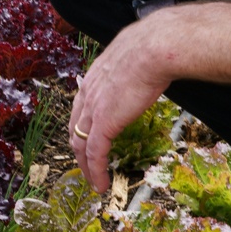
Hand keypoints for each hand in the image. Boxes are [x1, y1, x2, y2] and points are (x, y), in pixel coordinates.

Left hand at [68, 18, 172, 193]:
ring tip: (93, 182)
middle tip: (87, 165)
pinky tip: (101, 185)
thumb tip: (150, 63)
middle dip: (80, 150)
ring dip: (86, 166)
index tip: (89, 137)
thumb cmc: (154, 46)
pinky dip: (95, 172)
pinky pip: (95, 154)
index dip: (83, 125)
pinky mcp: (103, 124)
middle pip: (76, 128)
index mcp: (95, 76)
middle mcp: (88, 93)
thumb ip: (134, 64)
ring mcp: (93, 109)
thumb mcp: (136, 54)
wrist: (154, 48)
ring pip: (81, 145)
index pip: (81, 107)